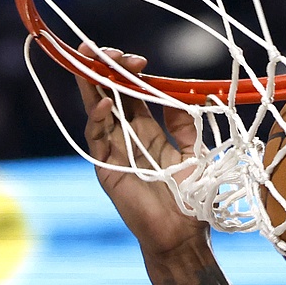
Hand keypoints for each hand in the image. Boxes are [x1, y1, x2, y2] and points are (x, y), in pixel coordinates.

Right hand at [74, 46, 209, 257]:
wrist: (182, 235)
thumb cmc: (192, 198)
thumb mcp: (195, 154)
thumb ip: (185, 126)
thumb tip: (177, 98)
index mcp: (150, 130)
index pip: (134, 94)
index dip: (132, 75)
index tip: (140, 61)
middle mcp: (128, 137)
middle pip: (110, 96)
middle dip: (105, 71)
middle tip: (101, 49)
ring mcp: (114, 151)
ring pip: (97, 111)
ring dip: (92, 86)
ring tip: (90, 61)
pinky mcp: (106, 169)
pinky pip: (96, 139)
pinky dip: (97, 120)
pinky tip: (103, 103)